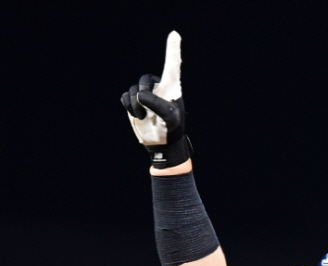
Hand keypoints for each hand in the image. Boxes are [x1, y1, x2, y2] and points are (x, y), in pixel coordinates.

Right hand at [121, 31, 188, 166]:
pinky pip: (125, 97)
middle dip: (144, 95)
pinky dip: (129, 107)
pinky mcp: (134, 102)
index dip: (173, 49)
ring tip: (145, 117)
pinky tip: (138, 116)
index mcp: (171, 87)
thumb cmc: (171, 129)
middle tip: (149, 109)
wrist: (161, 143)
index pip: (172, 65)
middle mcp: (158, 87)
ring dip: (137, 106)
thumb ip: (157, 104)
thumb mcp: (169, 117)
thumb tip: (140, 95)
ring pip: (133, 90)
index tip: (174, 34)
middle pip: (145, 79)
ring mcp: (145, 94)